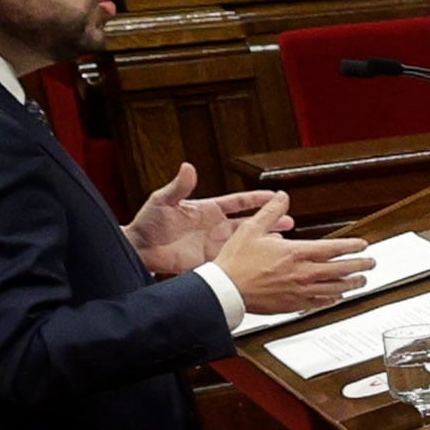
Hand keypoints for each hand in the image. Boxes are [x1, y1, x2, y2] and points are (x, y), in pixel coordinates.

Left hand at [125, 166, 289, 275]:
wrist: (140, 249)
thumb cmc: (148, 223)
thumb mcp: (163, 200)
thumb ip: (179, 186)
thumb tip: (188, 167)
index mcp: (208, 209)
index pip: (238, 202)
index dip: (256, 199)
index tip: (276, 196)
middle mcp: (215, 227)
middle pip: (249, 223)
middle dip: (270, 221)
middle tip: (290, 220)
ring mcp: (214, 244)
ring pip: (246, 242)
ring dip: (263, 241)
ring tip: (283, 241)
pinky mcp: (210, 260)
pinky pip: (234, 260)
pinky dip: (248, 261)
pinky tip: (262, 262)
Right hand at [211, 206, 368, 318]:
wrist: (225, 290)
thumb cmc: (236, 262)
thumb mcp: (251, 229)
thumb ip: (270, 211)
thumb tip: (281, 197)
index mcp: (297, 253)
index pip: (335, 248)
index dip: (353, 246)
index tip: (363, 245)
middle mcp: (303, 272)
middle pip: (341, 269)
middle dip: (360, 266)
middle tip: (371, 264)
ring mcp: (300, 290)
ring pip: (335, 288)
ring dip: (351, 283)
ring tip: (361, 281)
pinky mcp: (293, 304)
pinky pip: (319, 302)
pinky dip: (332, 299)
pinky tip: (337, 298)